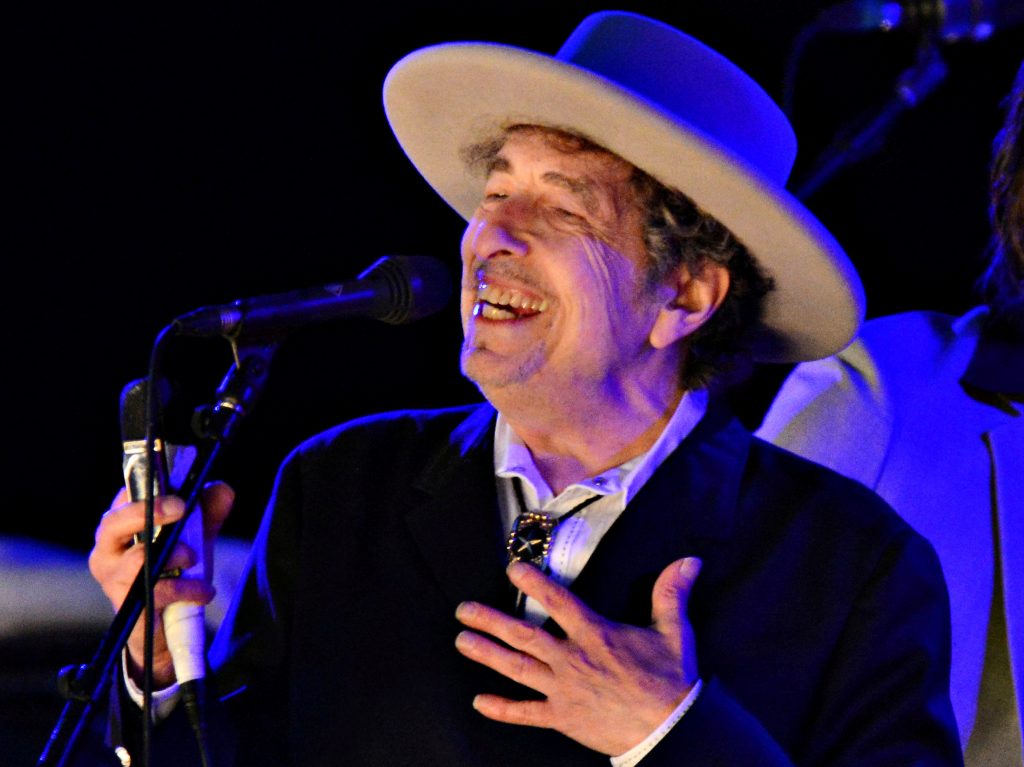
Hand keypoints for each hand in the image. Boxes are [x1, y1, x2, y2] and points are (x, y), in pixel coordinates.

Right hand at [88, 481, 233, 687]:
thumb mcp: (194, 537)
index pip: (121, 499)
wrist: (167, 627)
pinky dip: (189, 588)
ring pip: (139, 559)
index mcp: (117, 529)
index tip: (174, 486)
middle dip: (149, 511)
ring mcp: (113, 582)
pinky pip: (159, 591)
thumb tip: (222, 489)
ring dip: (176, 554)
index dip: (145, 488)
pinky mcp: (129, 609)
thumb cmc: (173, 571)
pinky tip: (203, 591)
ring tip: (194, 559)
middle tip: (182, 507)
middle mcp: (106, 553)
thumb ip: (207, 513)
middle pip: (113, 523)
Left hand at [454, 557, 701, 754]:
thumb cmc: (671, 680)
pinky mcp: (563, 718)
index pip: (558, 601)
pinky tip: (478, 702)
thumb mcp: (674, 631)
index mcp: (595, 635)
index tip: (511, 568)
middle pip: (524, 635)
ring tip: (461, 641)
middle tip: (463, 610)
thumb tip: (689, 560)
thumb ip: (671, 593)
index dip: (534, 583)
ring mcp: (564, 691)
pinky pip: (526, 713)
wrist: (671, 731)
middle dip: (491, 621)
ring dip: (487, 654)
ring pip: (517, 669)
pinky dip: (502, 709)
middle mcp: (572, 660)